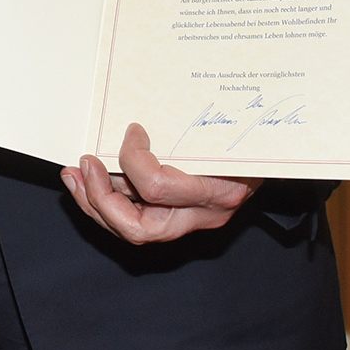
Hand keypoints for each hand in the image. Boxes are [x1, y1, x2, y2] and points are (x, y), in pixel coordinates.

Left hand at [60, 124, 259, 244]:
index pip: (159, 188)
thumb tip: (140, 120)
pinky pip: (135, 220)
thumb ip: (192, 127)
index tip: (132, 131)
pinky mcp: (178, 218)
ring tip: (74, 176)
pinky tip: (87, 182)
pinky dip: (106, 203)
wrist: (275, 157)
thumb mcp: (232, 128)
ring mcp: (189, 221)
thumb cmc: (256, 140)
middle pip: (139, 228)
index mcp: (219, 191)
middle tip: (83, 165)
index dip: (132, 160)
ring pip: (131, 230)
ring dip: (94, 202)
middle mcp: (202, 214)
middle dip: (101, 198)